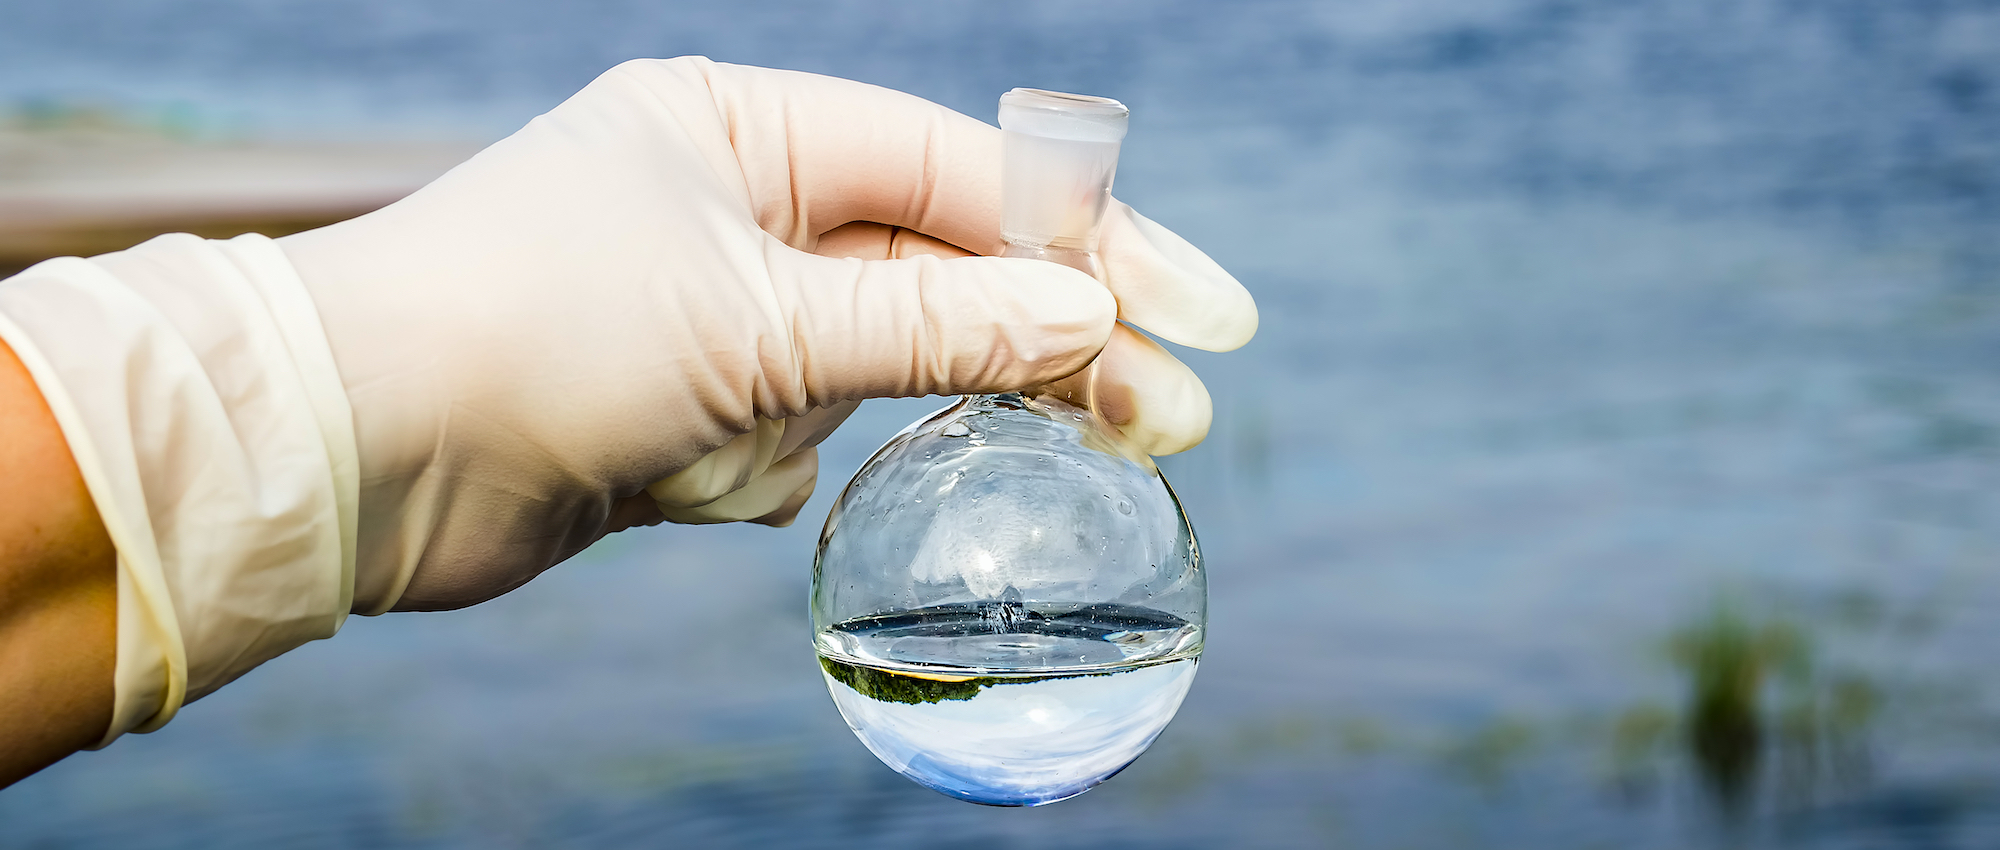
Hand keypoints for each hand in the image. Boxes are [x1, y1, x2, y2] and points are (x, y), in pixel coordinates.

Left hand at [278, 57, 1256, 612]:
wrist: (351, 452)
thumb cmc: (538, 333)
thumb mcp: (765, 322)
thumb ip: (942, 328)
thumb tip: (1094, 322)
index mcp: (752, 128)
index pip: (968, 177)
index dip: (1097, 244)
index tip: (1205, 312)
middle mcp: (741, 204)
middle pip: (946, 275)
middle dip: (1044, 347)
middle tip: (1171, 420)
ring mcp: (717, 307)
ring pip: (871, 367)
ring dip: (838, 415)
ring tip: (738, 443)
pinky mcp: (689, 405)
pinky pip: (793, 438)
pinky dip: (750, 468)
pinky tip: (665, 475)